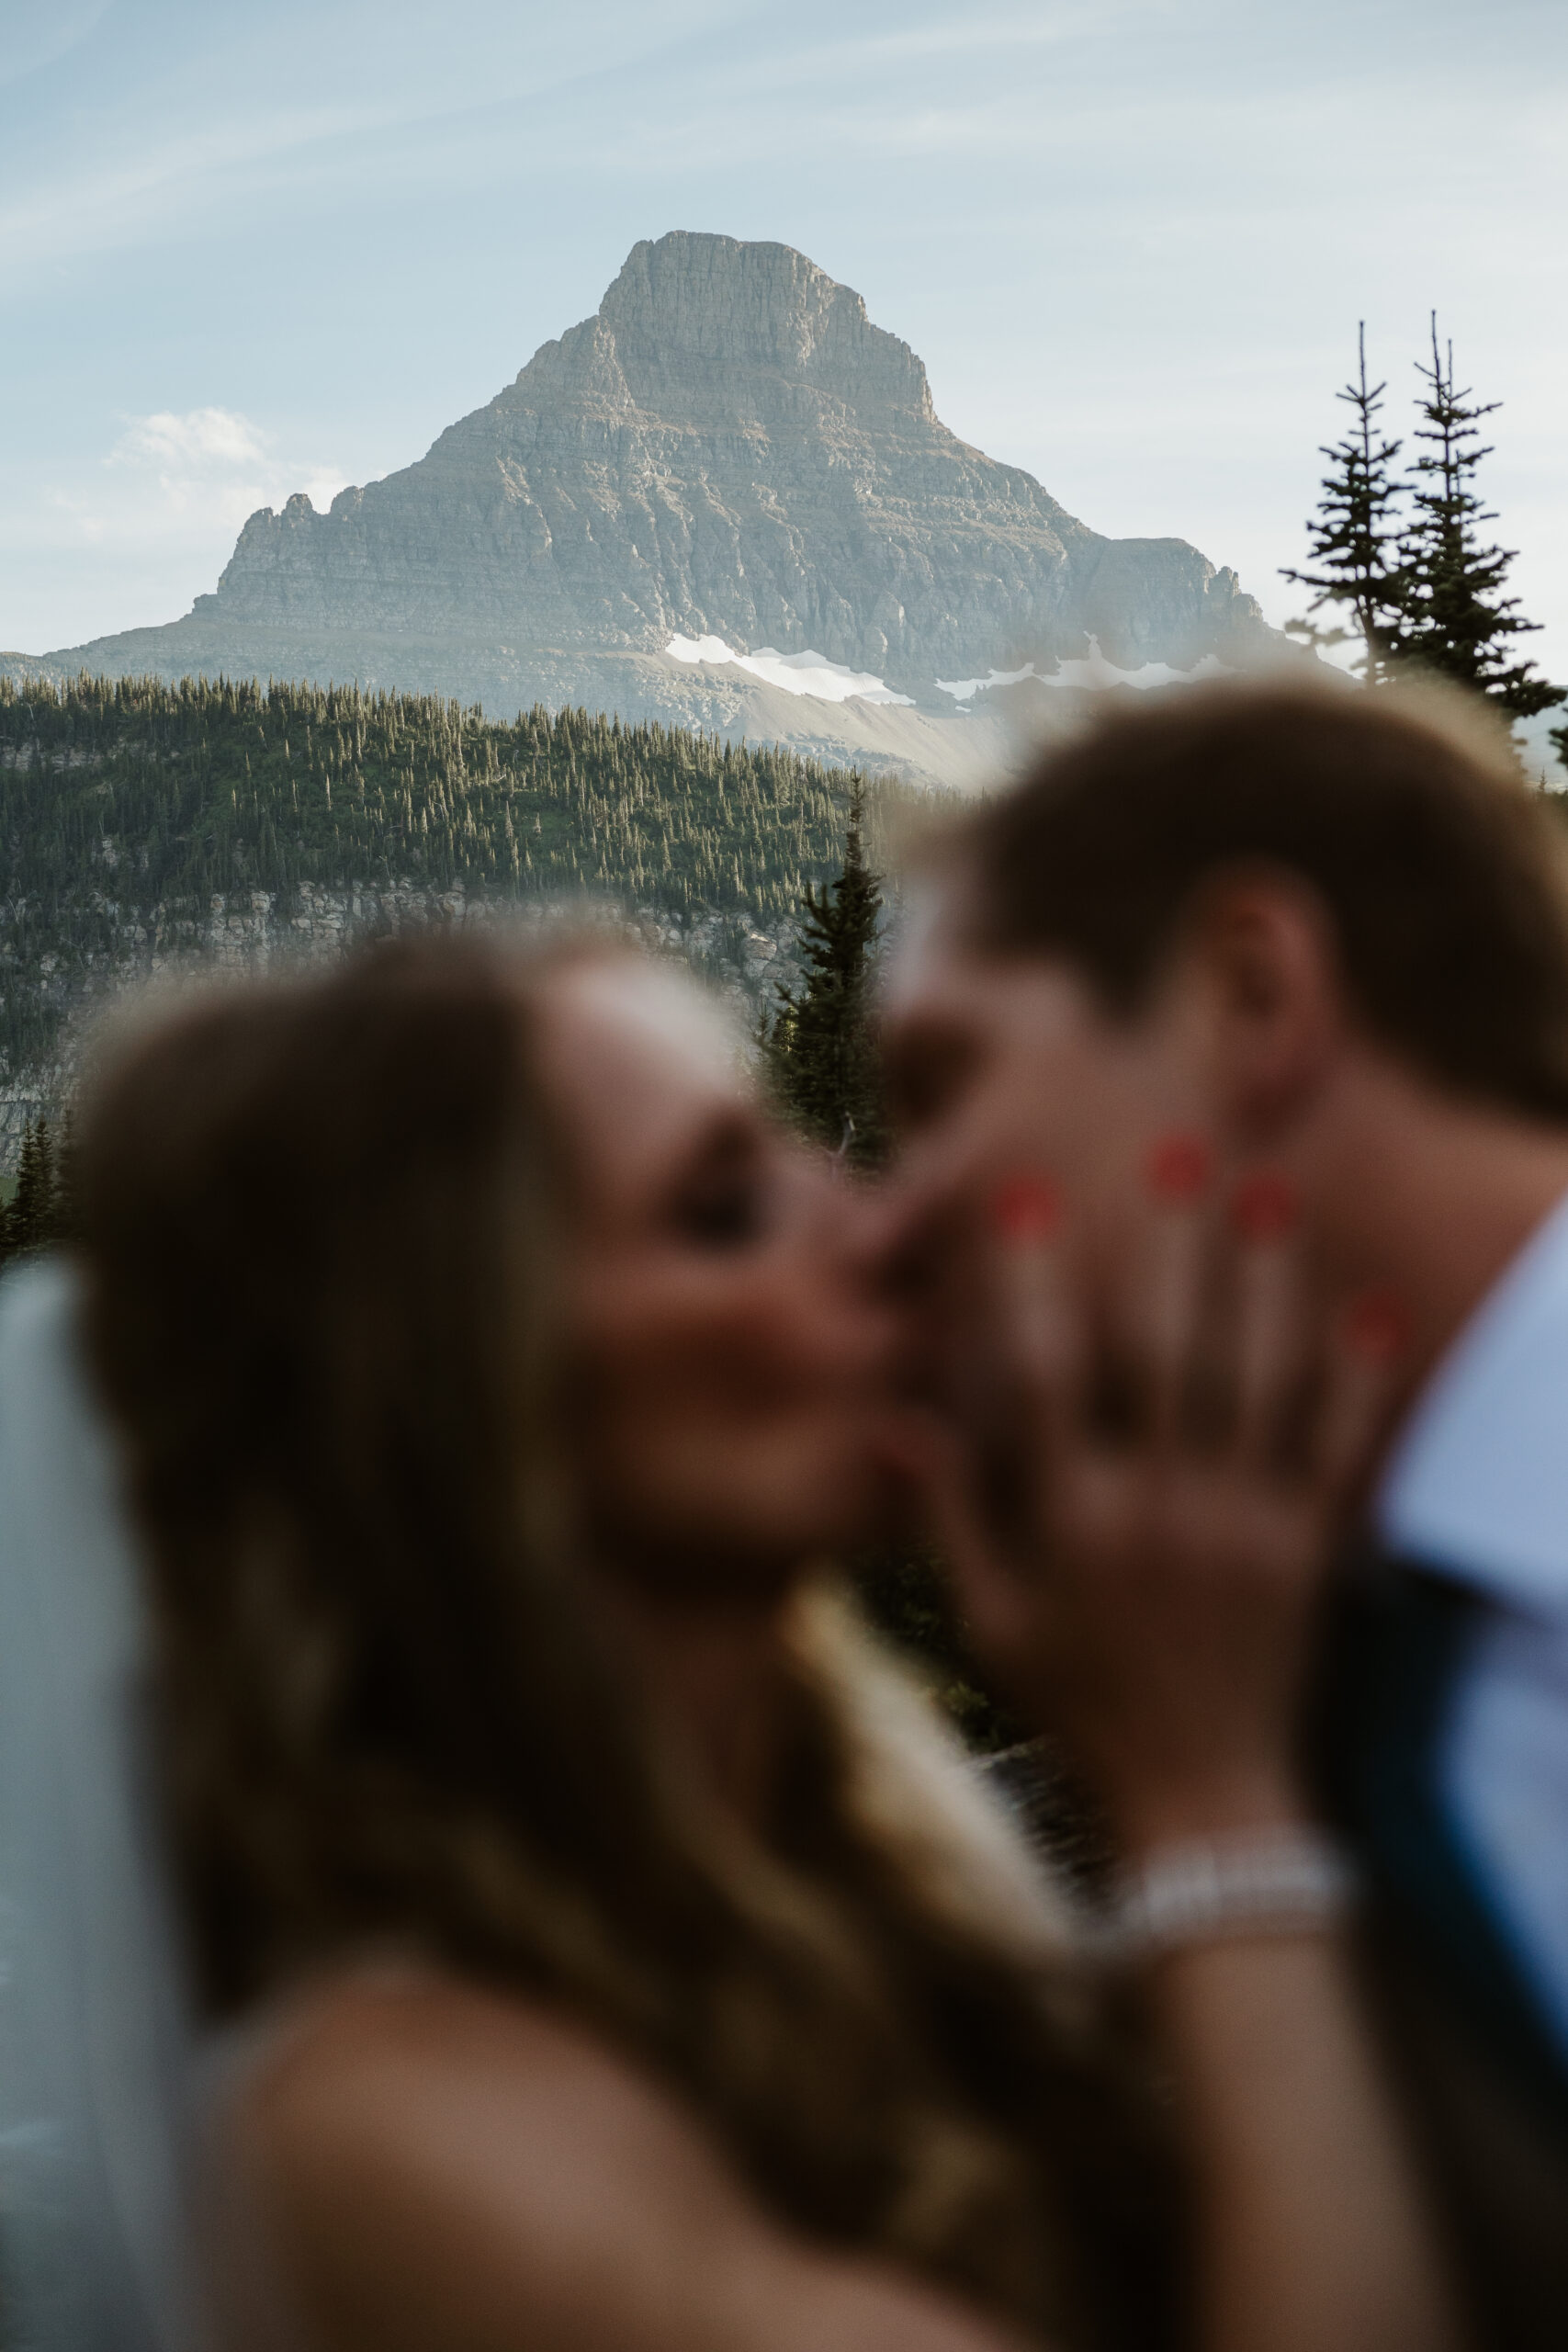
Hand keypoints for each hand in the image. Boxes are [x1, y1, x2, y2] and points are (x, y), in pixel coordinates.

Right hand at [920, 1147, 1402, 1854]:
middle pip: (1168, 1351)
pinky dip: (1354, 1382)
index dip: (1038, 1285)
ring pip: (1257, 1381)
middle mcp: (1157, 1505)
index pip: (1049, 1377)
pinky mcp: (1305, 1550)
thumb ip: (948, 1517)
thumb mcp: (988, 1622)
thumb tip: (896, 1422)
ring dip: (1263, 1285)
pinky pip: (1334, 1450)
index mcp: (1072, 1519)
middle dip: (1172, 1249)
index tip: (1035, 1201)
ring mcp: (1241, 1524)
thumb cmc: (1078, 1705)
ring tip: (1268, 1201)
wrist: (1200, 1802)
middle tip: (1181, 1156)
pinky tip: (1366, 1314)